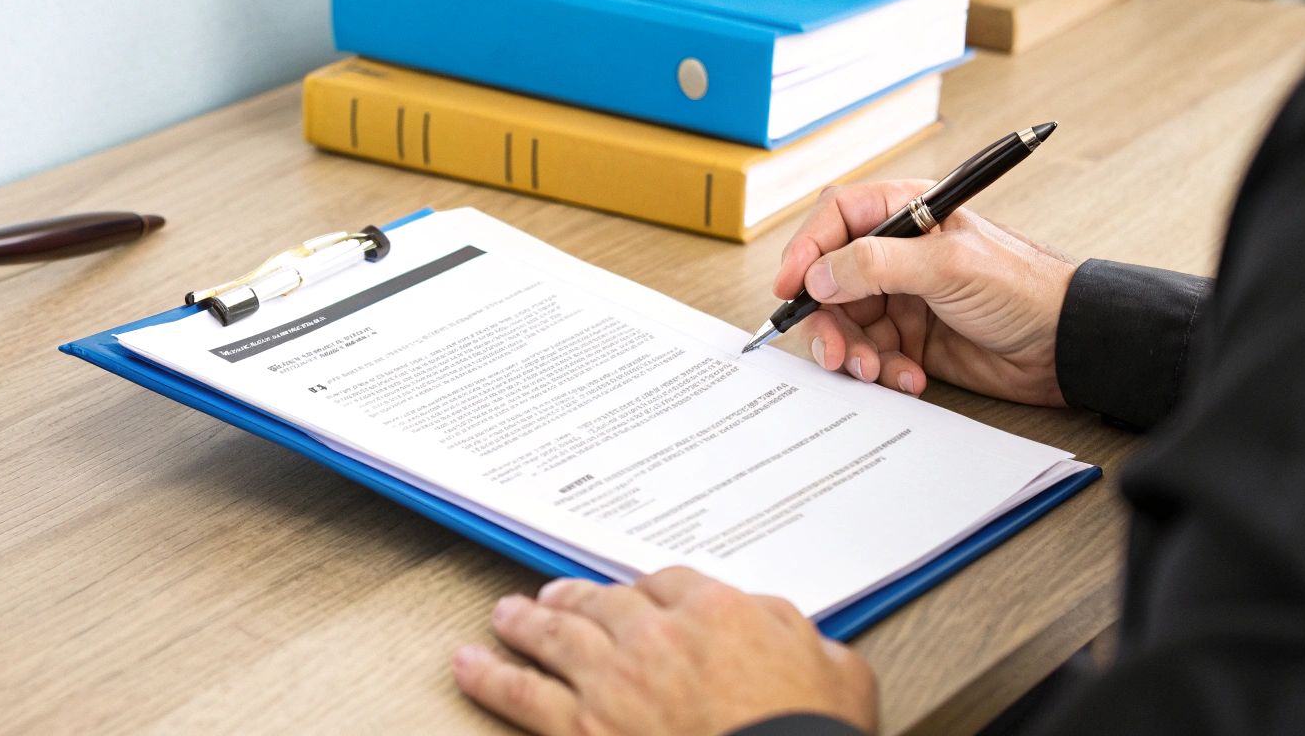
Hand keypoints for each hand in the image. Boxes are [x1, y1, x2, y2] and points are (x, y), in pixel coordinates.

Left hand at [452, 567, 876, 735]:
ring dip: (524, 624)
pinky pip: (523, 697)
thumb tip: (780, 624)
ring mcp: (612, 683)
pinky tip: (467, 666)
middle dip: (573, 597)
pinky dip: (490, 678)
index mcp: (716, 613)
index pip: (668, 583)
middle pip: (602, 603)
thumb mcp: (838, 667)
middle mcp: (655, 638)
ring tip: (504, 616)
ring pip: (553, 638)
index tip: (635, 596)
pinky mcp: (582, 730)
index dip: (646, 590)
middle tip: (551, 595)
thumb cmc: (810, 732)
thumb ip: (797, 633)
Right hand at [773, 180, 1077, 406]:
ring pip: (846, 323)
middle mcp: (898, 253)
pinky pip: (871, 353)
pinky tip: (910, 377)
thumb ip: (876, 264)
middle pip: (830, 279)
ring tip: (876, 370)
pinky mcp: (910, 339)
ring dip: (854, 351)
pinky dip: (881, 370)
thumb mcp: (947, 265)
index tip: (790, 286)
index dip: (806, 250)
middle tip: (833, 351)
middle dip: (827, 318)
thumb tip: (819, 272)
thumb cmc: (1023, 287)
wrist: (1066, 346)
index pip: (836, 219)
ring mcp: (902, 297)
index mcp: (907, 214)